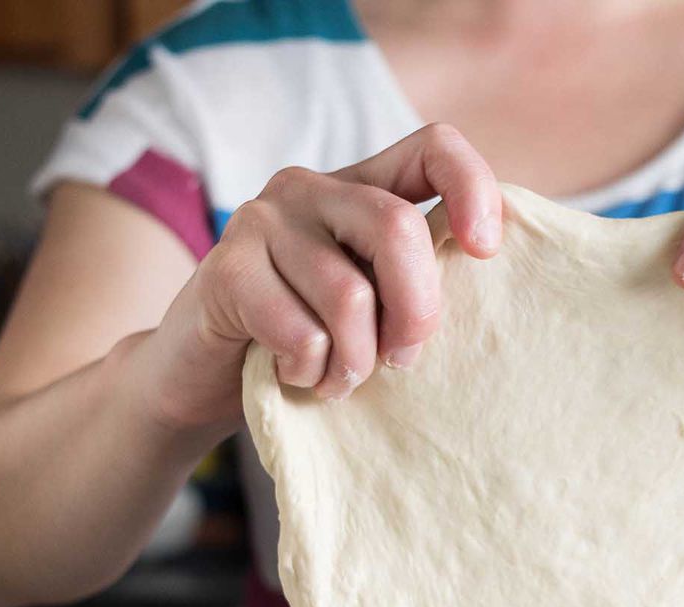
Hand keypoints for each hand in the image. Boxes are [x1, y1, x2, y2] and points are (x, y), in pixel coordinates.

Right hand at [143, 124, 501, 431]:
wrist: (199, 380)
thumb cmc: (305, 344)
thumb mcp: (373, 308)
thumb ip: (414, 282)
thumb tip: (483, 284)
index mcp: (359, 189)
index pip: (434, 148)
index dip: (473, 189)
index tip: (484, 253)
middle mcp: (309, 188)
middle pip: (397, 229)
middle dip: (415, 311)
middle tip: (400, 361)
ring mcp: (261, 221)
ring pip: (349, 295)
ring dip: (356, 362)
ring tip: (339, 380)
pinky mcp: (224, 270)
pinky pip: (301, 332)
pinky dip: (310, 372)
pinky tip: (295, 377)